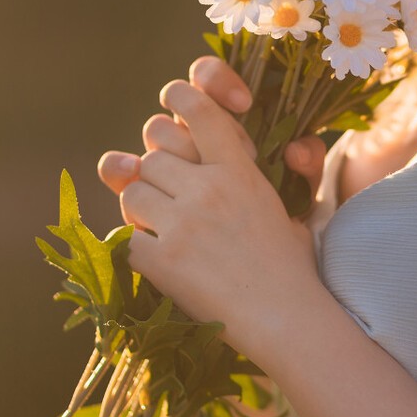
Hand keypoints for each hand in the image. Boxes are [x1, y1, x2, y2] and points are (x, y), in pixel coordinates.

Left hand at [96, 56, 328, 356]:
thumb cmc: (290, 262)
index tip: (176, 110)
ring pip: (131, 191)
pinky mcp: (164, 262)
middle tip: (175, 194)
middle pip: (153, 152)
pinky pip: (126, 237)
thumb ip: (235, 167)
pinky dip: (138, 248)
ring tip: (168, 230)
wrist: (288, 318)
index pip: (197, 108)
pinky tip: (164, 261)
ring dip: (143, 208)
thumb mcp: (279, 202)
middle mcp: (210, 189)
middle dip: (157, 170)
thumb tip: (197, 147)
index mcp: (241, 170)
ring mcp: (184, 224)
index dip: (178, 99)